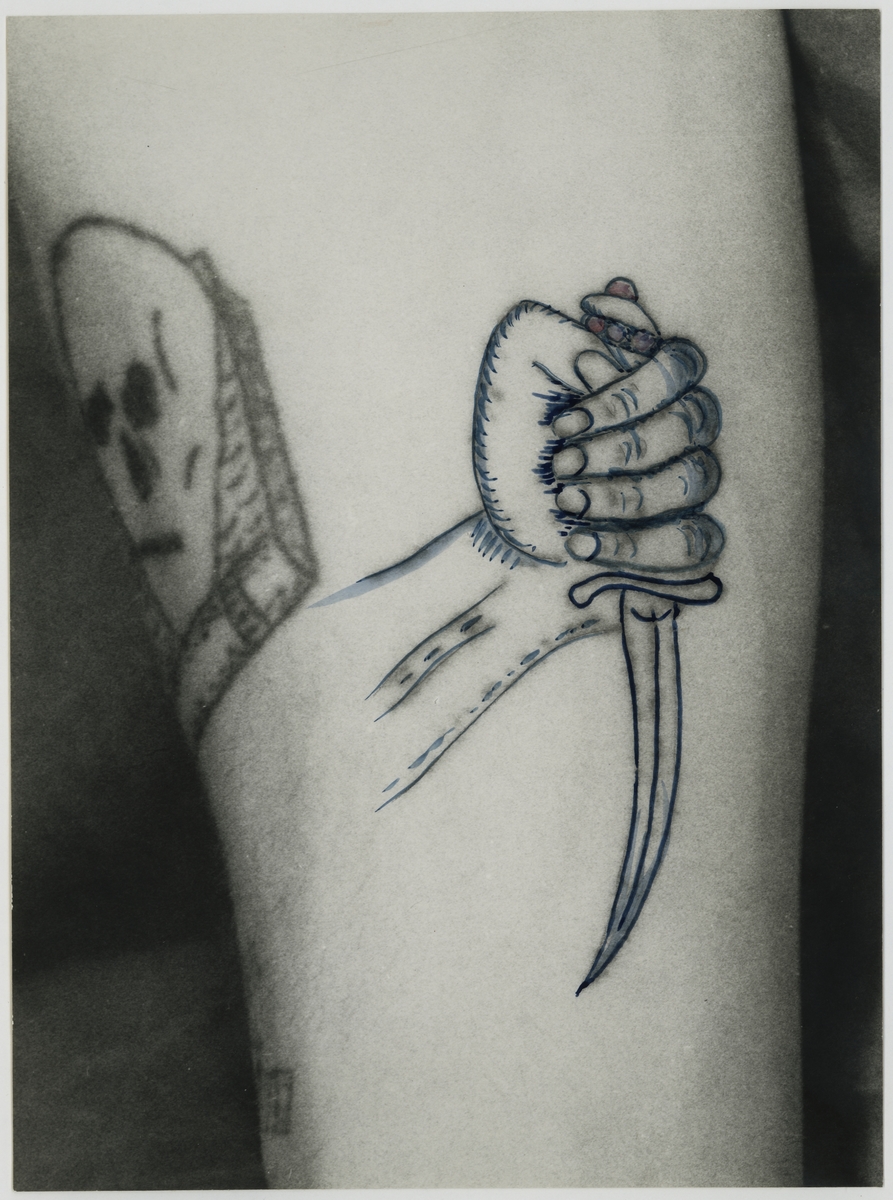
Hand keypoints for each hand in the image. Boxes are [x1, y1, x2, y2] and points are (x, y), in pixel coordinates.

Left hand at [472, 278, 722, 574]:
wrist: (496, 511)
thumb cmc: (511, 433)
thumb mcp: (519, 371)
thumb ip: (565, 338)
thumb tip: (614, 306)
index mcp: (651, 378)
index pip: (680, 363)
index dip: (632, 383)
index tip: (571, 389)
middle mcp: (680, 427)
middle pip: (691, 423)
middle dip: (620, 445)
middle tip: (559, 460)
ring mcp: (685, 484)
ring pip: (694, 480)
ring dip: (624, 495)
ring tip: (563, 501)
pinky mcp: (679, 542)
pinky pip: (691, 545)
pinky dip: (634, 548)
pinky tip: (578, 545)